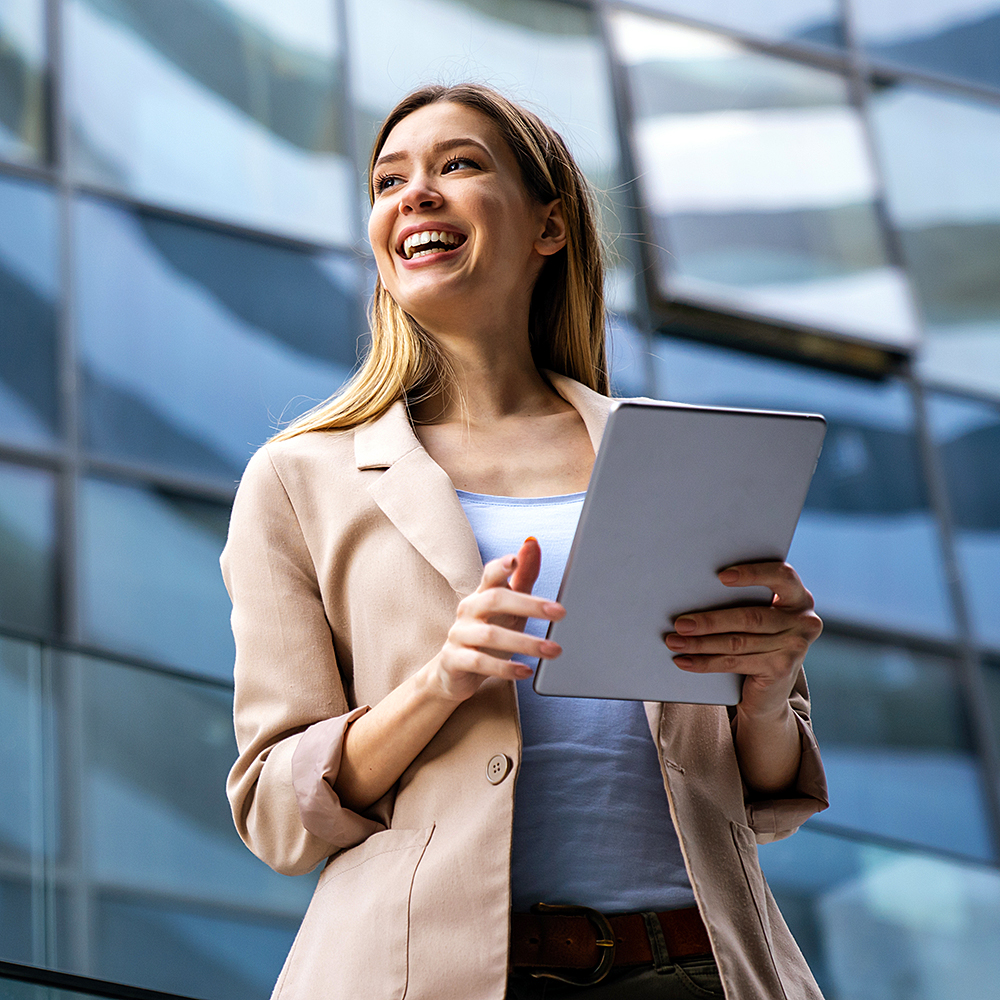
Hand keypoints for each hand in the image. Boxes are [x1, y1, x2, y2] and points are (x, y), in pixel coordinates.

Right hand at [426, 537, 564, 702]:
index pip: (490, 575)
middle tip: (560, 612)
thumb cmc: (488, 634)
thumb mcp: (509, 608)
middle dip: (530, 605)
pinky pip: (479, 662)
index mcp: (481, 594)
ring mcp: (458, 635)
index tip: (515, 560)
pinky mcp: (454, 660)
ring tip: (552, 650)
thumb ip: (522, 578)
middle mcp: (467, 610)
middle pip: (495, 600)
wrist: (454, 671)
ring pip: (490, 634)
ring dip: (526, 643)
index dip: (501, 567)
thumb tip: (532, 543)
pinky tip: (526, 670)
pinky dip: (505, 667)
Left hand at [663, 561, 822, 720]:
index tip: (721, 576)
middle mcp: (803, 621)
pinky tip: (684, 660)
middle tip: (680, 623)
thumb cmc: (758, 640)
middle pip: (750, 617)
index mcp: (798, 597)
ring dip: (700, 643)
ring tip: (674, 641)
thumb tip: (695, 591)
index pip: (781, 576)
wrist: (771, 691)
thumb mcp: (758, 617)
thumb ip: (743, 600)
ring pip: (737, 642)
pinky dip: (705, 662)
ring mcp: (795, 647)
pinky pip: (734, 662)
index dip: (753, 574)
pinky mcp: (781, 669)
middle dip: (710, 620)